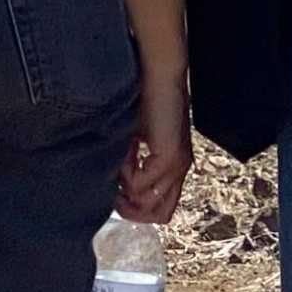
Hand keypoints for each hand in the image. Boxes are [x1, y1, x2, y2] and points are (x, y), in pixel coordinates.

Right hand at [116, 61, 190, 224]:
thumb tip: (112, 181)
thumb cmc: (145, 100)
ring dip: (126, 187)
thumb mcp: (137, 138)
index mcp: (173, 168)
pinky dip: (126, 172)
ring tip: (120, 160)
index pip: (160, 208)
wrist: (159, 76)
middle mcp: (179, 172)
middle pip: (160, 215)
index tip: (116, 188)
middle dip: (132, 209)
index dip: (136, 207)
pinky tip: (124, 149)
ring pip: (149, 204)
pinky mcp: (170, 157)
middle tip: (113, 189)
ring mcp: (177, 166)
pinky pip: (140, 183)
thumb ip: (132, 160)